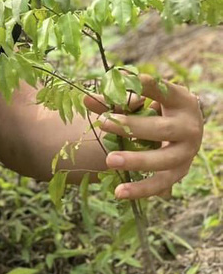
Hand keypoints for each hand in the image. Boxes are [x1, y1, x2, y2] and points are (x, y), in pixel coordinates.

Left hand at [84, 74, 203, 199]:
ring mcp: (187, 152)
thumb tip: (86, 99)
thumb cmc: (159, 109)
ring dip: (136, 160)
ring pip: (163, 159)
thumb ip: (116, 99)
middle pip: (161, 129)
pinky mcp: (180, 172)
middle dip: (131, 127)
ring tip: (109, 160)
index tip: (123, 81)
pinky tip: (119, 192)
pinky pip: (161, 184)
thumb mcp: (144, 99)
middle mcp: (189, 127)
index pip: (162, 91)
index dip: (144, 87)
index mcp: (181, 101)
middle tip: (102, 123)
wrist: (188, 130)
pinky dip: (140, 189)